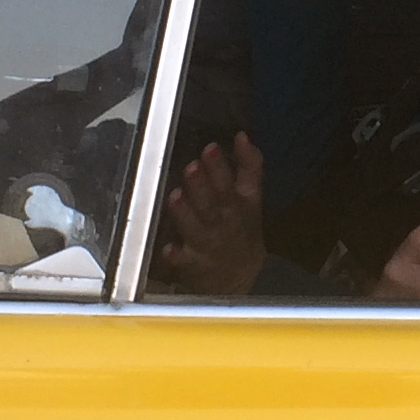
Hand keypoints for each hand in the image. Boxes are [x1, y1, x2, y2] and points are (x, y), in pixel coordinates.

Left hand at [158, 134, 268, 294]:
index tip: (210, 148)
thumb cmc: (240, 232)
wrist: (238, 282)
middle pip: (213, 204)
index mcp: (240, 205)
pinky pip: (182, 261)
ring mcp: (206, 245)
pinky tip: (168, 249)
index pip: (233, 183)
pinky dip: (175, 255)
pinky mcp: (191, 265)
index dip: (221, 166)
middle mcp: (224, 223)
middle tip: (191, 168)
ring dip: (186, 214)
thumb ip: (249, 167)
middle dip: (202, 186)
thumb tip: (243, 136)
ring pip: (195, 228)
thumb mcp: (251, 200)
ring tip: (176, 197)